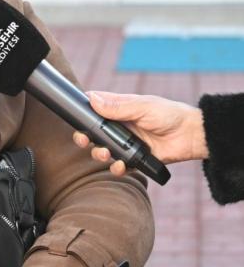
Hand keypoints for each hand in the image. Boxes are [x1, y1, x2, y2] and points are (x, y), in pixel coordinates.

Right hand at [73, 91, 207, 175]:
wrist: (191, 136)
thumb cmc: (169, 114)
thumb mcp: (143, 107)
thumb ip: (118, 106)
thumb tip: (93, 99)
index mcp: (118, 109)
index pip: (93, 107)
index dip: (82, 111)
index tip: (75, 115)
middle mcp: (118, 126)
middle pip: (92, 132)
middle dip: (84, 137)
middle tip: (84, 141)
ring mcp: (125, 142)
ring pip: (102, 149)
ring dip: (99, 153)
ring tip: (105, 154)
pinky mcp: (134, 158)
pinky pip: (118, 165)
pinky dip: (116, 167)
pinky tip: (120, 165)